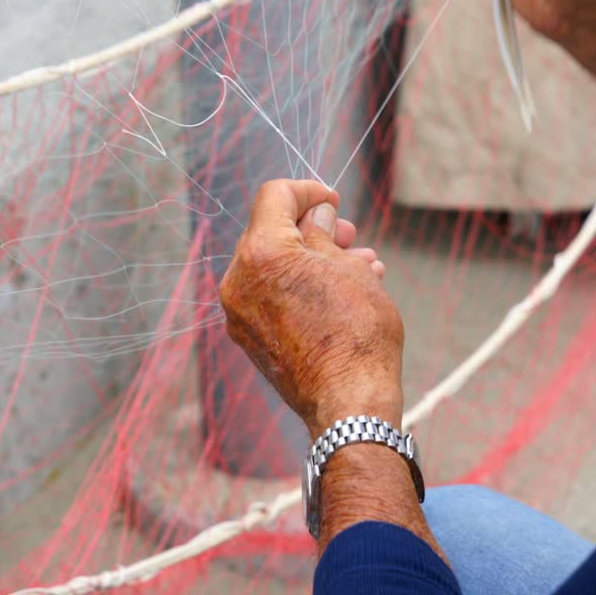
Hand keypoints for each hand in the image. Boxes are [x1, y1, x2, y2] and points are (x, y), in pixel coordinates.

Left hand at [219, 180, 403, 437]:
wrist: (348, 404)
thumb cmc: (357, 333)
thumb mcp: (350, 268)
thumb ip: (323, 233)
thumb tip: (314, 216)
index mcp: (262, 251)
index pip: (276, 196)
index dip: (308, 190)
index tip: (333, 200)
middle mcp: (238, 279)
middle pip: (271, 231)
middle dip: (312, 227)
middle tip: (349, 235)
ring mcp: (238, 312)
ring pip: (273, 266)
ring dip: (310, 258)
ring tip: (357, 265)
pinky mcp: (247, 337)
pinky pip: (270, 296)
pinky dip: (298, 286)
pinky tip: (337, 293)